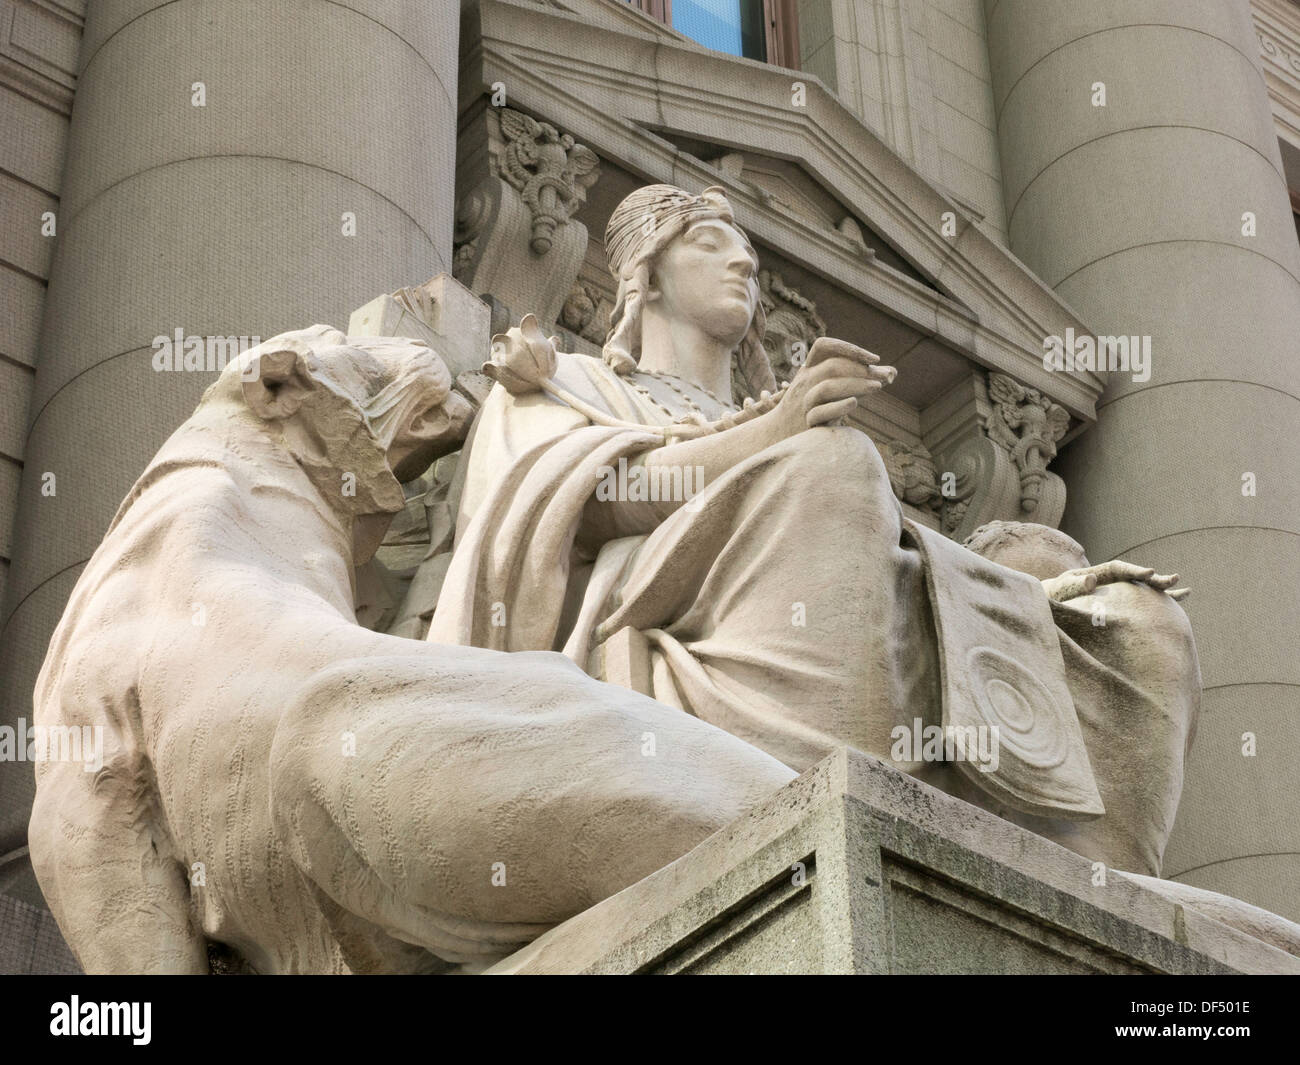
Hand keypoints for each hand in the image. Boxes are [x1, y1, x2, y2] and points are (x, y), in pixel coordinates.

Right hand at [768, 338, 895, 439]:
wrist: (780, 434)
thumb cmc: (815, 407)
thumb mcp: (833, 388)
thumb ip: (860, 379)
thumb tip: (892, 372)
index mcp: (810, 369)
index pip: (824, 346)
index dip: (849, 348)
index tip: (874, 359)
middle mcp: (805, 382)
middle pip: (831, 366)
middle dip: (860, 369)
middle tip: (884, 378)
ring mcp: (804, 402)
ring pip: (826, 387)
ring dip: (855, 385)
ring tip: (877, 387)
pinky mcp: (806, 422)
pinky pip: (821, 412)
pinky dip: (839, 406)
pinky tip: (855, 403)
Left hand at [1042, 560, 1189, 602]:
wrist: (1053, 602)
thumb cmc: (1056, 595)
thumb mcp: (1061, 589)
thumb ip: (1073, 585)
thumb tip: (1091, 579)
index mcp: (1098, 572)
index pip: (1119, 568)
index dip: (1135, 570)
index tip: (1150, 572)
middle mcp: (1113, 579)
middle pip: (1137, 576)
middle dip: (1154, 578)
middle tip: (1173, 580)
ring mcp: (1120, 590)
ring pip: (1145, 588)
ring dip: (1163, 590)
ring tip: (1186, 590)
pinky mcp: (1124, 602)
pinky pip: (1145, 600)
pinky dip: (1161, 600)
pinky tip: (1182, 598)